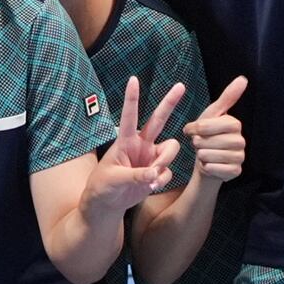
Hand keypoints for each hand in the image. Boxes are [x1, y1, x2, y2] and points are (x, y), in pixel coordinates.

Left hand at [84, 77, 184, 216]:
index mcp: (125, 141)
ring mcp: (151, 156)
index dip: (132, 98)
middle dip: (169, 103)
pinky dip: (162, 179)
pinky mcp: (157, 170)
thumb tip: (155, 174)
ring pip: (171, 148)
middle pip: (158, 119)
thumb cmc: (103, 186)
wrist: (108, 204)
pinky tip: (151, 187)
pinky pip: (168, 171)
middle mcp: (140, 144)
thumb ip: (136, 176)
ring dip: (165, 161)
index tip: (133, 79)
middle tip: (180, 85)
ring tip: (151, 177)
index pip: (129, 116)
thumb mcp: (115, 179)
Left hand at [183, 75, 246, 182]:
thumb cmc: (206, 135)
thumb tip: (243, 78)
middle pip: (210, 141)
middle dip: (198, 143)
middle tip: (199, 144)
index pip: (211, 125)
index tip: (193, 130)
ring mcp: (240, 157)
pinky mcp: (236, 172)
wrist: (206, 161)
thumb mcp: (211, 114)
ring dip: (202, 155)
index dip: (198, 128)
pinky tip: (208, 164)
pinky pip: (215, 169)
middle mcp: (241, 140)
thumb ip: (227, 97)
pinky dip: (206, 167)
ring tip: (204, 153)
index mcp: (234, 124)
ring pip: (211, 155)